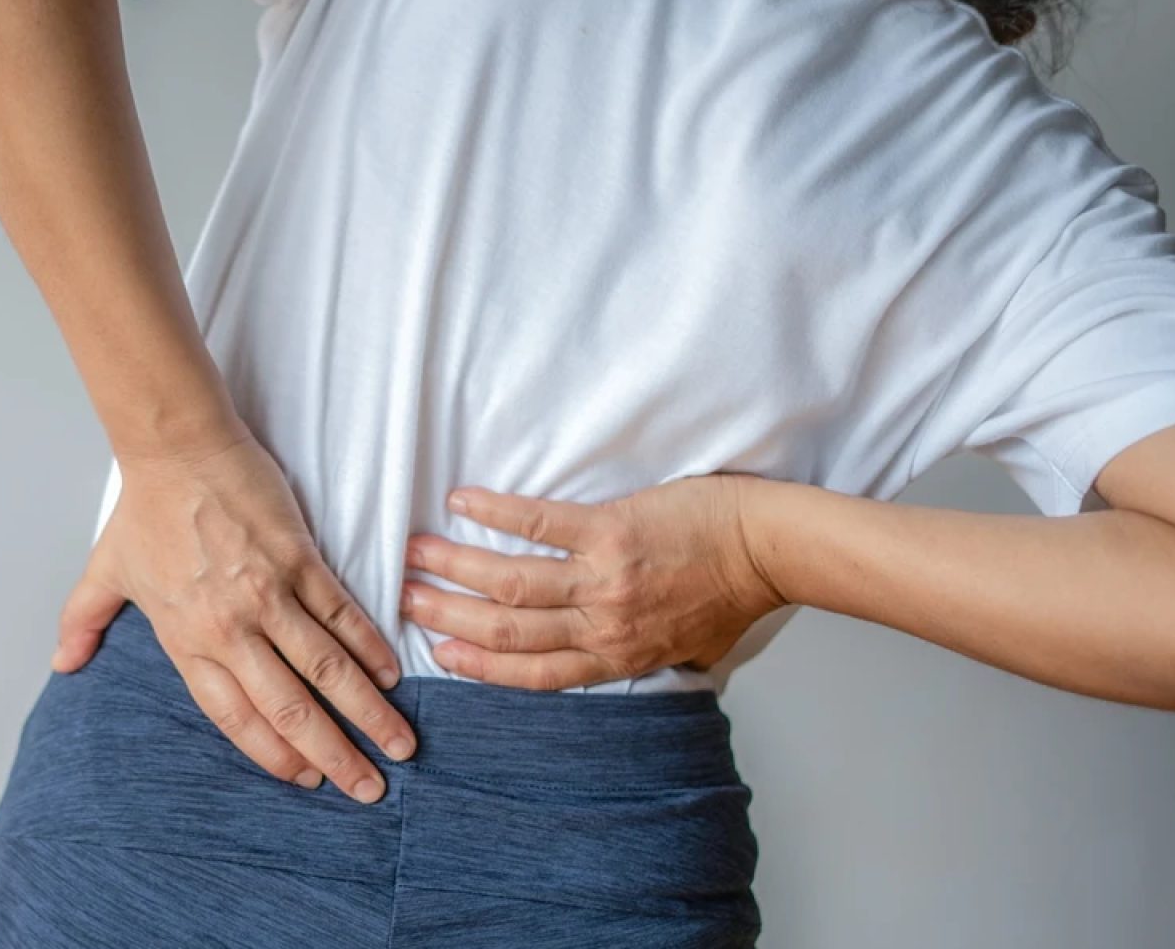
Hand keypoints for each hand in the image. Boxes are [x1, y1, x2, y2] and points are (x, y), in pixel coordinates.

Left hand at [52, 427, 414, 802]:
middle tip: (366, 790)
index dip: (274, 754)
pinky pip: (341, 614)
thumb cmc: (145, 507)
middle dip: (334, 755)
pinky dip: (369, 648)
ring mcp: (268, 593)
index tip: (306, 780)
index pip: (236, 716)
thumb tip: (62, 663)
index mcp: (187, 639)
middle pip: (289, 707)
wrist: (177, 446)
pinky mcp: (298, 559)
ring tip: (399, 745)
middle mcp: (230, 627)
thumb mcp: (106, 571)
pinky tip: (389, 676)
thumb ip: (82, 621)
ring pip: (326, 668)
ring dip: (366, 712)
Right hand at [400, 474, 783, 689]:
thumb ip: (641, 658)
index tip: (438, 653)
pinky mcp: (611, 530)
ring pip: (510, 581)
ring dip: (456, 567)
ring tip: (415, 554)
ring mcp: (603, 578)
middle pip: (507, 628)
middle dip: (449, 615)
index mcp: (617, 655)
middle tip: (404, 599)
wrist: (770, 548)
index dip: (479, 666)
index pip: (533, 672)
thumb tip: (614, 661)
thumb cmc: (733, 593)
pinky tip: (462, 502)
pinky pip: (540, 524)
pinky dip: (495, 513)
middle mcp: (603, 624)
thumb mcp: (687, 651)